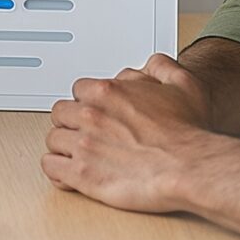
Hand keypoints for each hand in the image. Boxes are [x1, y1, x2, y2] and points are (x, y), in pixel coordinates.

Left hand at [41, 55, 222, 212]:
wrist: (188, 167)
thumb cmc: (187, 133)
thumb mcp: (184, 84)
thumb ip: (161, 67)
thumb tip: (150, 65)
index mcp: (107, 92)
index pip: (78, 90)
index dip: (88, 101)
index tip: (96, 111)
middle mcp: (90, 116)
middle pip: (61, 113)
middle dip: (72, 122)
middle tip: (86, 132)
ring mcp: (84, 145)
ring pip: (54, 140)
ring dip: (64, 146)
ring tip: (78, 153)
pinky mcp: (82, 174)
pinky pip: (51, 167)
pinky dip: (57, 170)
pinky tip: (67, 172)